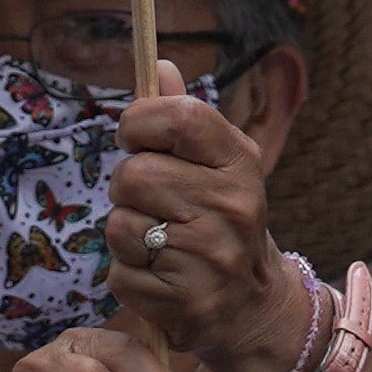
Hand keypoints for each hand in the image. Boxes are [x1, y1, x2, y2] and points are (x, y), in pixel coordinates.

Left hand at [102, 68, 288, 369]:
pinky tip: (160, 276)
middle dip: (127, 191)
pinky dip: (129, 276)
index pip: (175, 117)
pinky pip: (119, 273)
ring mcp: (211, 256)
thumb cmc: (222, 223)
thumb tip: (157, 63)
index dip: (138, 123)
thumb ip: (183, 119)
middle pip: (133, 175)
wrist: (253, 307)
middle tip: (153, 205)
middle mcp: (232, 206)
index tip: (135, 140)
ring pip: (119, 225)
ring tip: (159, 244)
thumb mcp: (217, 166)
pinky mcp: (186, 300)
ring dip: (126, 236)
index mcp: (239, 163)